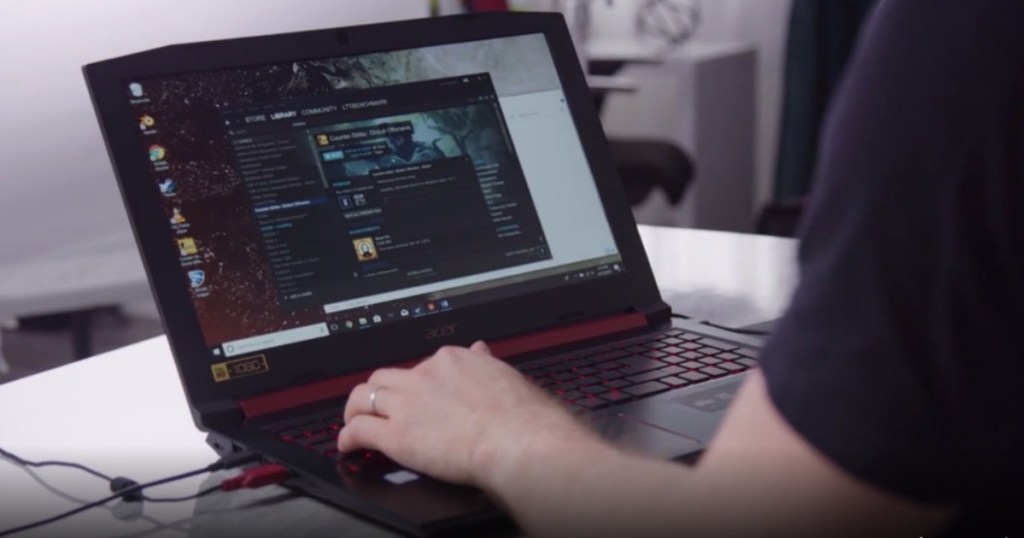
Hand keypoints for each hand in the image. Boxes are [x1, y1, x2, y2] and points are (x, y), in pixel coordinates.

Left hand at [338, 342, 597, 486]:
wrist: (514, 438)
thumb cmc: (520, 415)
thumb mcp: (504, 375)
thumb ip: (486, 363)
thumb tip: (481, 350)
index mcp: (451, 361)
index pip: (423, 366)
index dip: (416, 382)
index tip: (417, 394)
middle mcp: (424, 375)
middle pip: (385, 377)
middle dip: (378, 391)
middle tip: (378, 406)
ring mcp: (407, 403)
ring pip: (364, 397)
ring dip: (355, 409)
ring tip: (353, 420)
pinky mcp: (395, 434)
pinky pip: (360, 430)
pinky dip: (349, 437)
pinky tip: (348, 445)